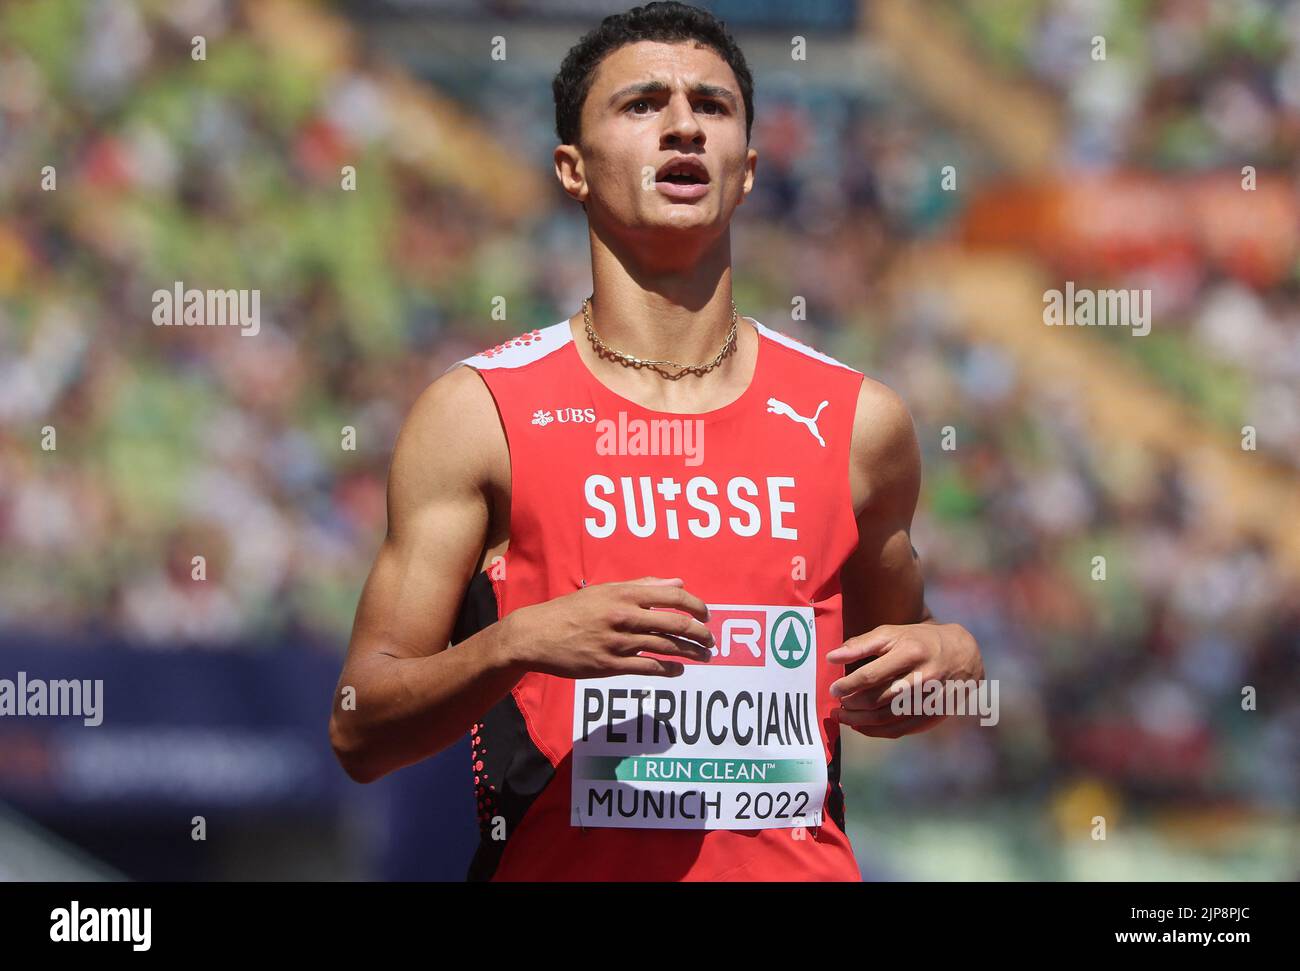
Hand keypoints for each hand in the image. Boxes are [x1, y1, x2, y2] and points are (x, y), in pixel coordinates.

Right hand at [501, 576, 713, 679]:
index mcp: (624, 594)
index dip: (696, 607)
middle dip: (700, 633)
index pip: (673, 597)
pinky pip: (648, 668)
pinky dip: (669, 670)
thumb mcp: (605, 591)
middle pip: (675, 624)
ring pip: (666, 647)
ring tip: (703, 656)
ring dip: (690, 653)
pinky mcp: (610, 666)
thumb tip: (676, 584)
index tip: (707, 615)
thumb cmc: (572, 610)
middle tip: (711, 640)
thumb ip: (642, 586)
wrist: (537, 634)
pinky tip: (679, 670)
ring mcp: (617, 643)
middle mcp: (624, 616)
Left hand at [824, 623, 982, 737]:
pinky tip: (862, 727)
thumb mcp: (892, 634)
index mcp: (910, 653)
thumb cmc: (919, 641)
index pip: (872, 676)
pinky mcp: (935, 715)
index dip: (848, 685)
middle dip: (853, 706)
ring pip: (889, 719)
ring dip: (861, 721)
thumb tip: (831, 657)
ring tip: (844, 717)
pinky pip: (902, 730)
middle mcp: (923, 678)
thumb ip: (860, 644)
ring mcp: (931, 699)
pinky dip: (878, 732)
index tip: (833, 689)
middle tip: (837, 706)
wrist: (963, 653)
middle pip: (879, 700)